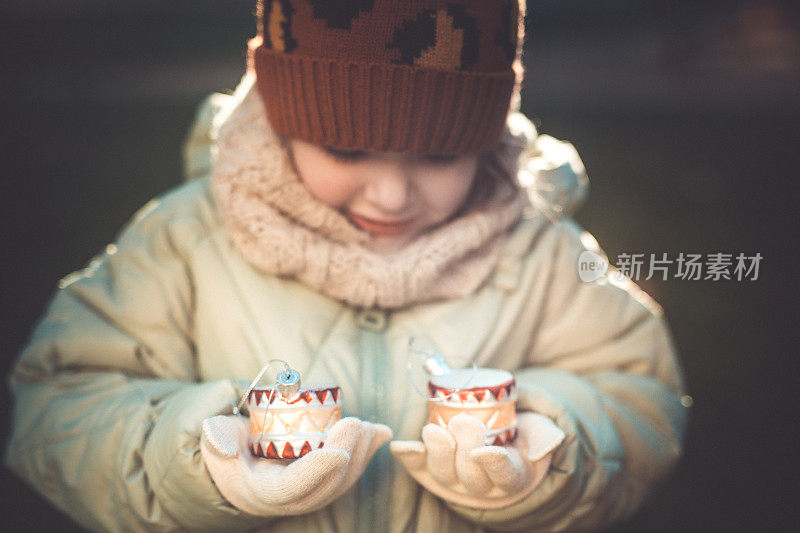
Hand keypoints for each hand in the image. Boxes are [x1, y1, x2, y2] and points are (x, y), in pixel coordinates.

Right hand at [201, 415, 391, 515]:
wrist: (239, 458)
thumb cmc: (227, 445)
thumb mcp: (215, 439)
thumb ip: (217, 438)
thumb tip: (223, 441)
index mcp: (263, 491)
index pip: (293, 487)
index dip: (316, 472)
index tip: (336, 453)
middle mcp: (291, 497)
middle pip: (326, 485)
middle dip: (346, 455)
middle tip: (356, 424)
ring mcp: (312, 489)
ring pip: (343, 479)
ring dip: (361, 453)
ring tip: (371, 427)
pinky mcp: (326, 477)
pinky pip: (350, 468)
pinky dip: (367, 450)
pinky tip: (381, 431)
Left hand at [390, 412, 564, 508]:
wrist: (495, 437)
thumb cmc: (520, 432)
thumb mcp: (540, 431)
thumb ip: (546, 435)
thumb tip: (549, 445)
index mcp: (512, 476)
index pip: (504, 477)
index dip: (494, 465)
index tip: (485, 451)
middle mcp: (482, 485)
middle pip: (472, 477)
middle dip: (465, 450)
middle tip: (463, 423)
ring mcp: (455, 480)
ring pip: (445, 475)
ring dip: (437, 453)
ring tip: (434, 430)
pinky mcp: (431, 469)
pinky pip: (419, 467)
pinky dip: (409, 456)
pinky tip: (400, 446)